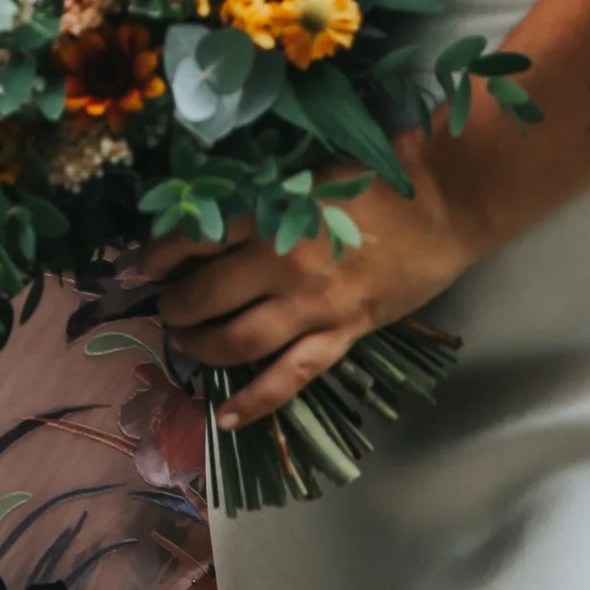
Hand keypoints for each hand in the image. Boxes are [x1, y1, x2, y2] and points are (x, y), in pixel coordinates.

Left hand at [141, 143, 484, 430]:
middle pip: (206, 297)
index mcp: (271, 215)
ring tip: (185, 344)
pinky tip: (225, 417)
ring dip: (201, 348)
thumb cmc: (374, 173)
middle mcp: (283, 265)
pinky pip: (291, 378)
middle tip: (166, 307)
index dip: (159, 256)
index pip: (194, 240)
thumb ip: (259, 198)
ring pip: (238, 342)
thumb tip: (206, 217)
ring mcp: (314, 307)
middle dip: (174, 307)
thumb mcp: (304, 173)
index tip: (145, 263)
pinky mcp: (344, 334)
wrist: (443, 199)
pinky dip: (255, 402)